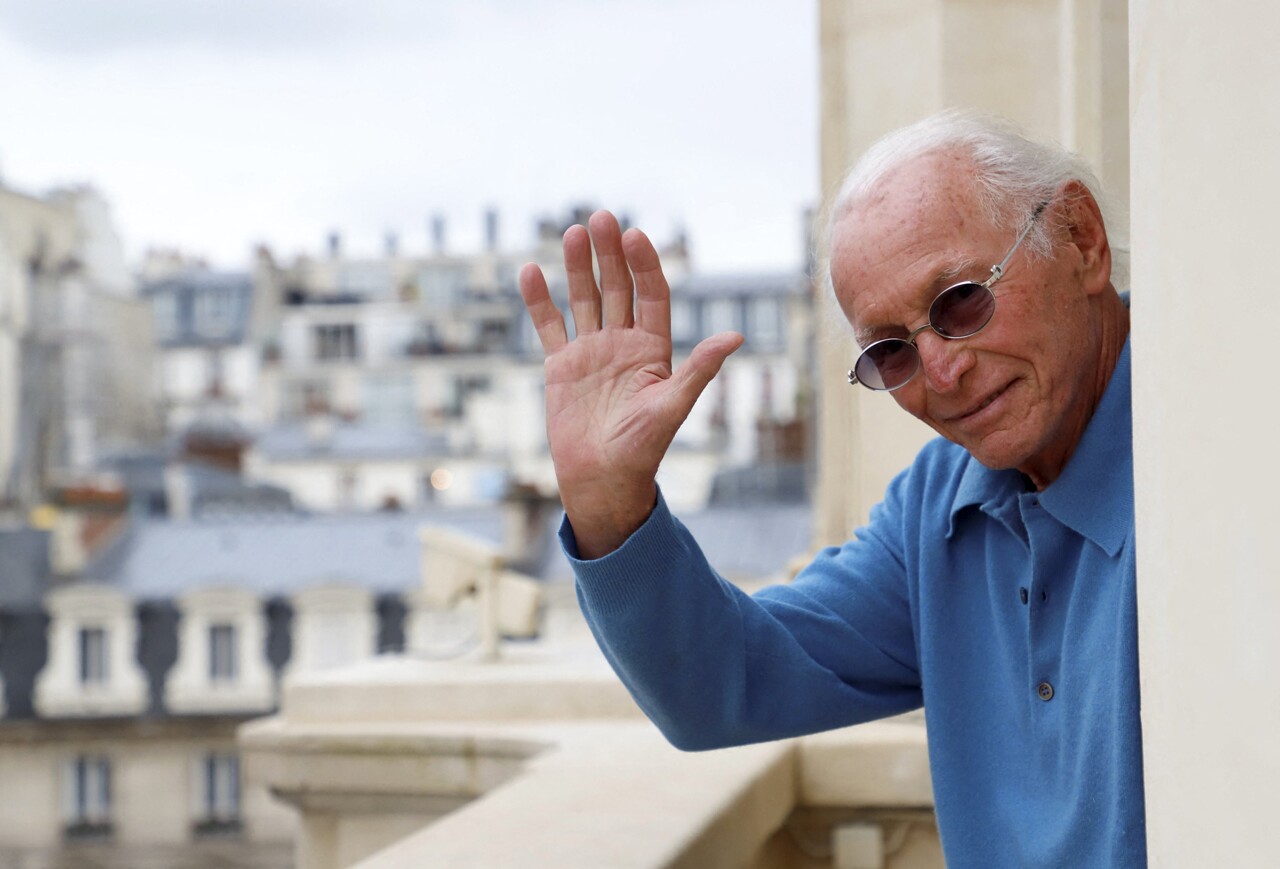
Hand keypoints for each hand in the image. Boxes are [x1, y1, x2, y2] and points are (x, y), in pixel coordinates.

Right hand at [519, 210, 742, 557]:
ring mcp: (591, 351)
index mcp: (654, 349)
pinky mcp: (561, 366)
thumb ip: (699, 369)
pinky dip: (539, 301)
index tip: (634, 236)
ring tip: (572, 232)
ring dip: (578, 267)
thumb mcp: (672, 406)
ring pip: (585, 299)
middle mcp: (623, 343)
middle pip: (618, 287)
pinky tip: (530, 272)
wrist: (602, 480)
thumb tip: (737, 337)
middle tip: (601, 218)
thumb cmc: (643, 449)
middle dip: (609, 253)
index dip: (644, 265)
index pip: (651, 295)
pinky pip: (549, 326)